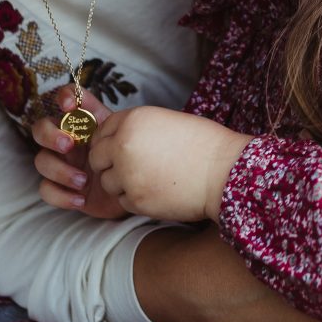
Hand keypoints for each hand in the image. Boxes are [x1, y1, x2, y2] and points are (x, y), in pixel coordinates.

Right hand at [30, 87, 128, 219]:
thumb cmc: (127, 160)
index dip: (62, 96)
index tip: (69, 106)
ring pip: (41, 161)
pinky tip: (81, 200)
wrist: (134, 192)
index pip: (65, 99)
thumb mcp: (122, 137)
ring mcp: (61, 163)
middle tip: (69, 146)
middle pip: (40, 128)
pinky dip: (61, 196)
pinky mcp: (60, 188)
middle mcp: (67, 139)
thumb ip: (108, 118)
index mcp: (82, 123)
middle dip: (50, 136)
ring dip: (60, 171)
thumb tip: (91, 103)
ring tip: (84, 181)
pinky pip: (45, 189)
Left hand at [89, 107, 251, 221]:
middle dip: (108, 163)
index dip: (109, 139)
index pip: (102, 129)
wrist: (225, 172)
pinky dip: (135, 199)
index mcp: (132, 120)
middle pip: (96, 157)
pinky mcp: (136, 201)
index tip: (118, 147)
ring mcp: (127, 175)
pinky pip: (122, 201)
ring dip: (121, 183)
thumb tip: (116, 139)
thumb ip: (138, 129)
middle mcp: (123, 145)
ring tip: (147, 179)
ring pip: (107, 182)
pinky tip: (156, 192)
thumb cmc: (204, 143)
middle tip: (128, 167)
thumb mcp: (166, 121)